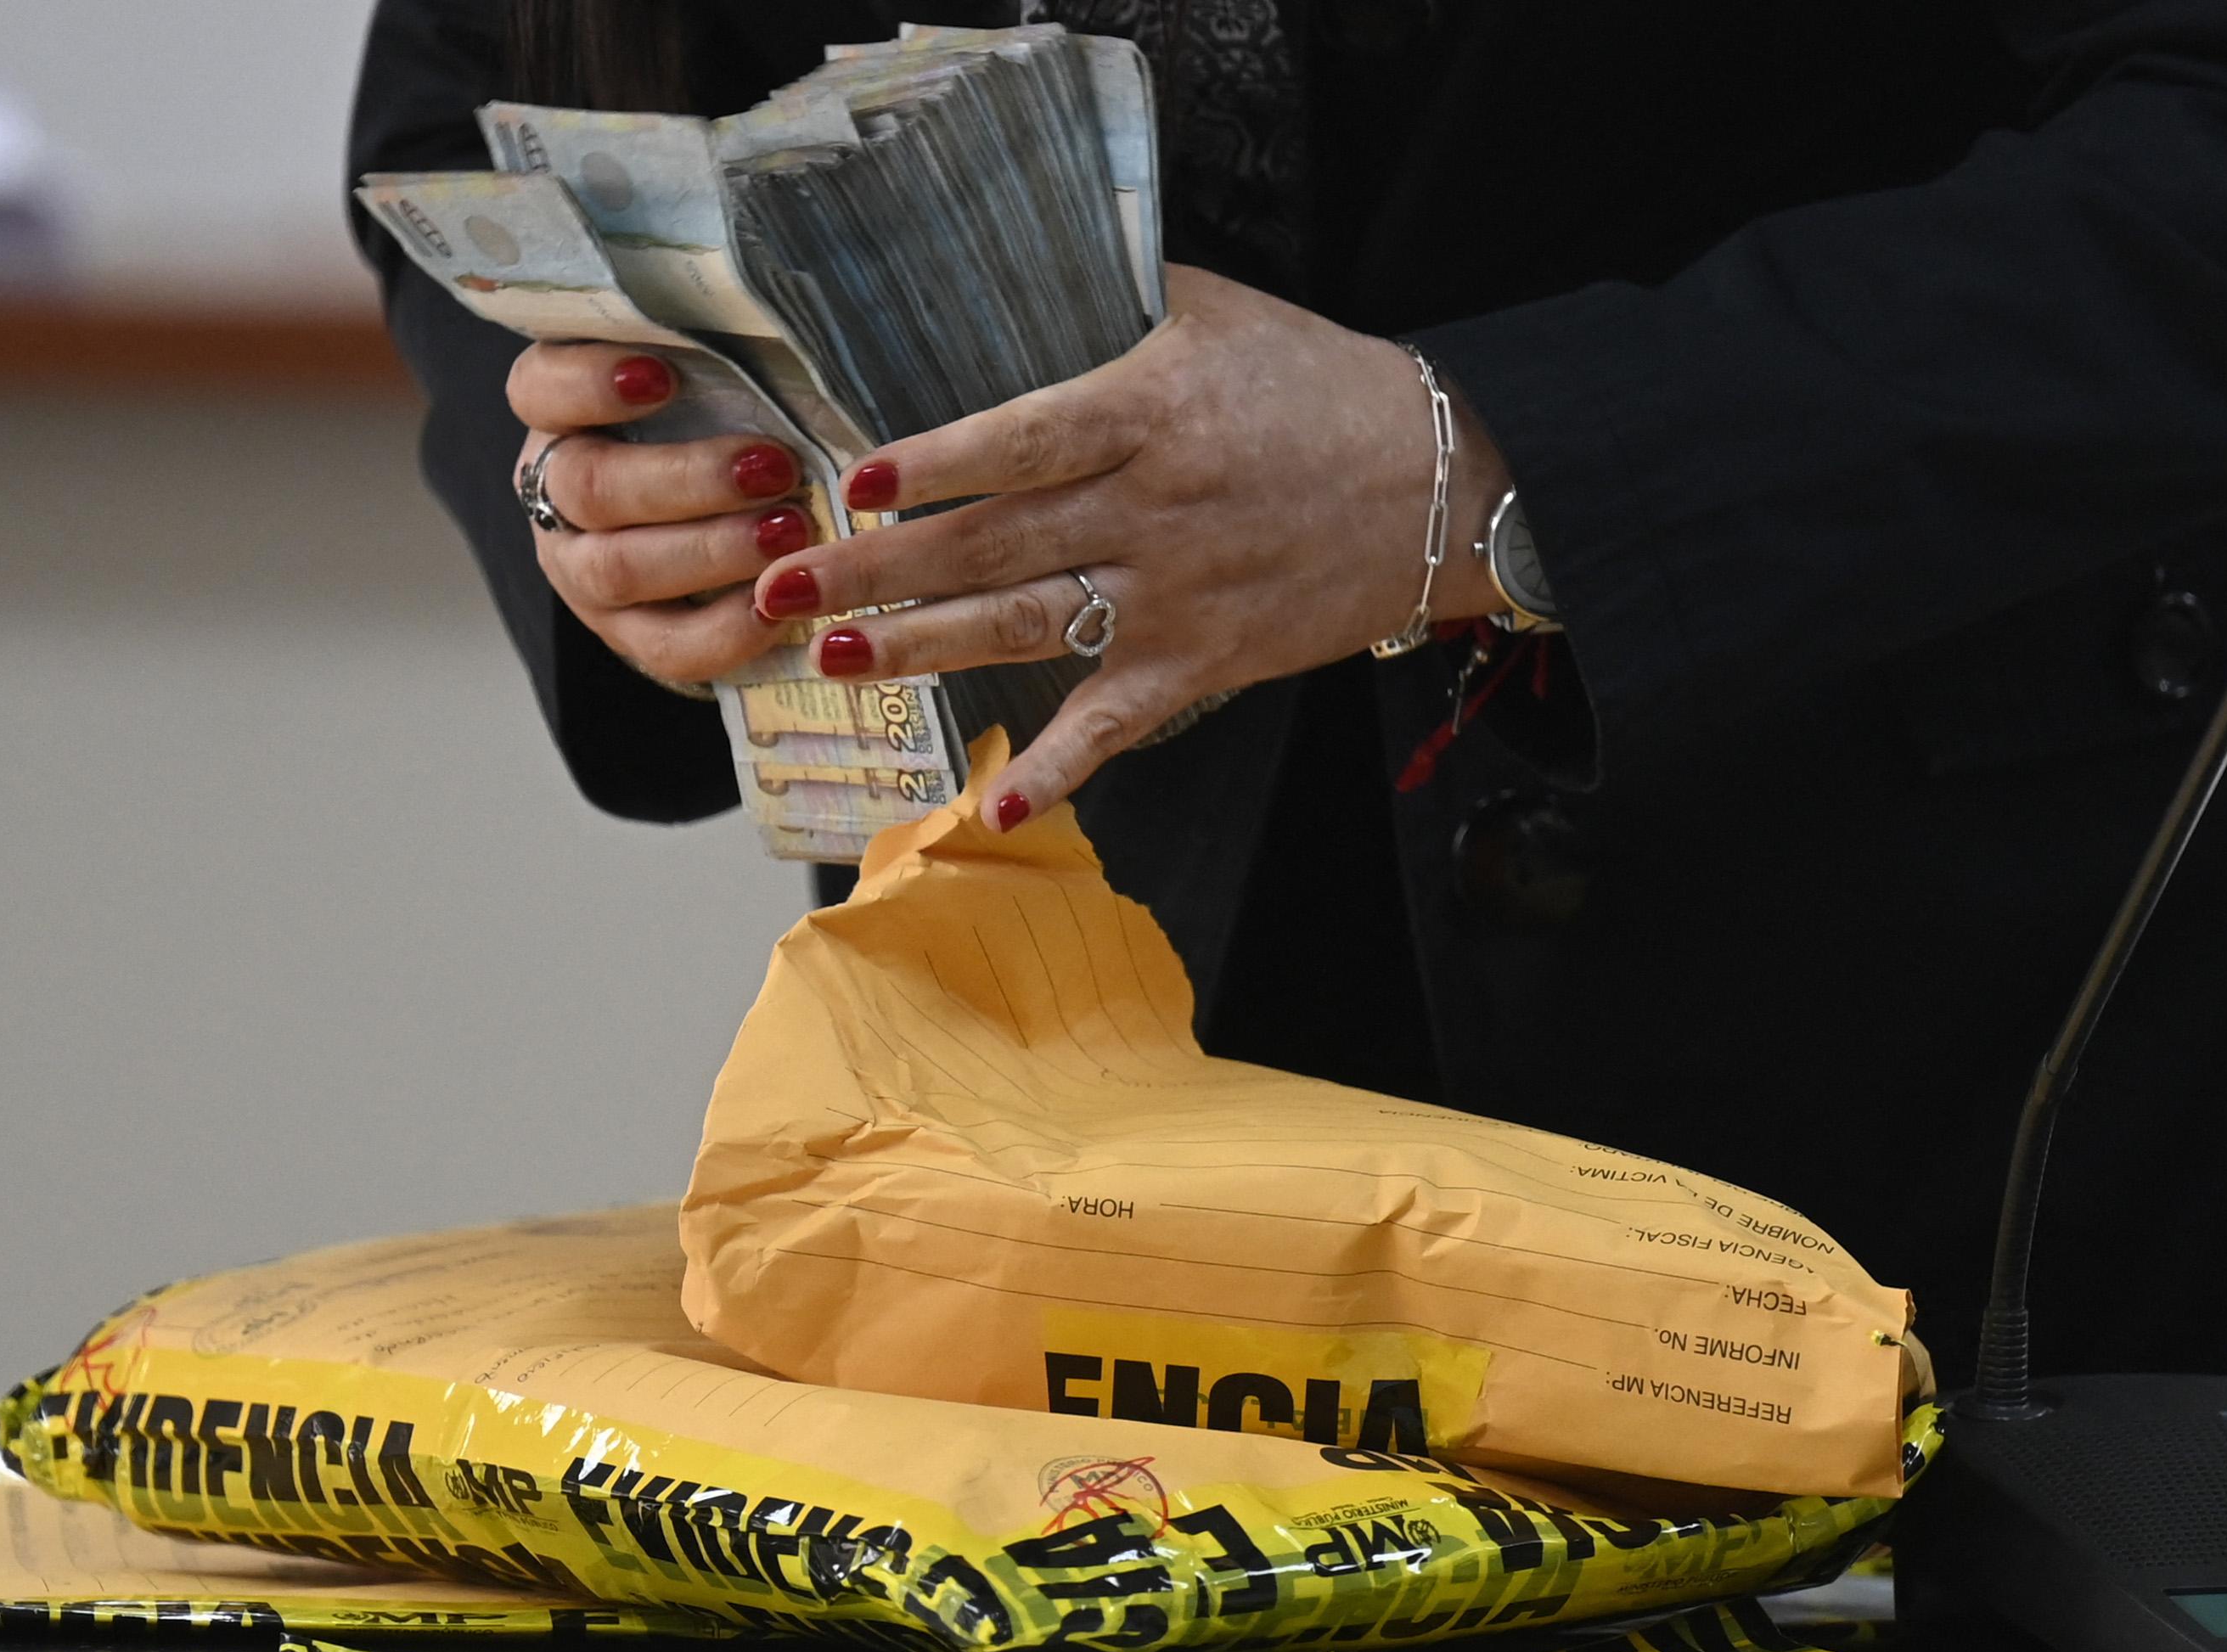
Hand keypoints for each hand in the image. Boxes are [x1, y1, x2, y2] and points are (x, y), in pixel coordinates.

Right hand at [506, 343, 814, 684]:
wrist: (727, 521)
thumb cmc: (723, 419)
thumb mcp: (714, 375)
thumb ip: (720, 352)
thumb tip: (777, 330)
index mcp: (560, 413)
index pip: (540, 388)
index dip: (590, 383)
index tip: (663, 374)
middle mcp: (554, 493)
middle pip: (590, 488)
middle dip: (687, 479)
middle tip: (773, 467)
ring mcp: (581, 571)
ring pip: (620, 569)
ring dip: (711, 552)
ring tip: (790, 533)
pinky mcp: (626, 635)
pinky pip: (663, 646)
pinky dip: (723, 632)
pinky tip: (777, 611)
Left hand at [745, 265, 1510, 826]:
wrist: (1446, 482)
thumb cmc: (1326, 387)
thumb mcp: (1222, 312)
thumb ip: (1115, 300)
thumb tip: (1015, 273)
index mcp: (1155, 413)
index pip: (1025, 440)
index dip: (937, 466)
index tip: (855, 481)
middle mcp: (1156, 511)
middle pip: (996, 544)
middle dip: (879, 568)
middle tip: (780, 584)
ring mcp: (1177, 597)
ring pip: (1028, 627)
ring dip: (925, 646)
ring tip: (834, 653)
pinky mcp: (1204, 663)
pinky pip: (1118, 724)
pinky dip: (1058, 770)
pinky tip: (990, 803)